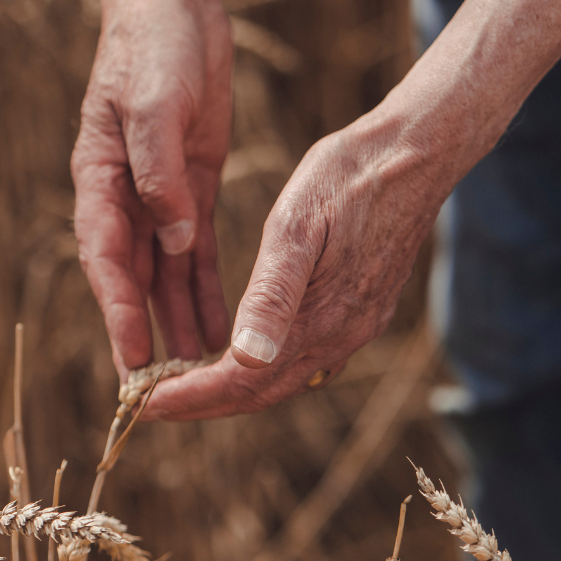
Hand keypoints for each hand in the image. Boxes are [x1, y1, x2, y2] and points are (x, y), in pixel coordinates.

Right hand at [71, 0, 232, 378]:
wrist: (174, 13)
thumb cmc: (152, 50)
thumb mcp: (152, 105)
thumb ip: (158, 172)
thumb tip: (173, 239)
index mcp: (99, 181)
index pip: (105, 258)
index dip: (118, 311)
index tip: (133, 359)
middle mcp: (124, 200)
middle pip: (131, 281)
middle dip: (143, 335)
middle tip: (157, 393)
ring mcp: (158, 201)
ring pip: (166, 277)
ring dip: (178, 324)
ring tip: (196, 374)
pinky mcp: (192, 193)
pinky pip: (198, 255)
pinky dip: (206, 292)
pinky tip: (218, 327)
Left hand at [141, 110, 451, 419]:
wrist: (416, 155)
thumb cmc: (348, 178)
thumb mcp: (297, 226)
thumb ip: (272, 295)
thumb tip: (246, 359)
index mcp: (317, 318)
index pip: (241, 382)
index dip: (190, 398)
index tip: (144, 405)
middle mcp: (340, 336)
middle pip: (262, 394)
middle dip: (203, 405)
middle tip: (152, 404)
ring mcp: (357, 328)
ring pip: (286, 382)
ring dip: (235, 393)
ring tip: (189, 388)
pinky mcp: (364, 313)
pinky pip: (308, 361)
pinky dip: (268, 371)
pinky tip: (250, 359)